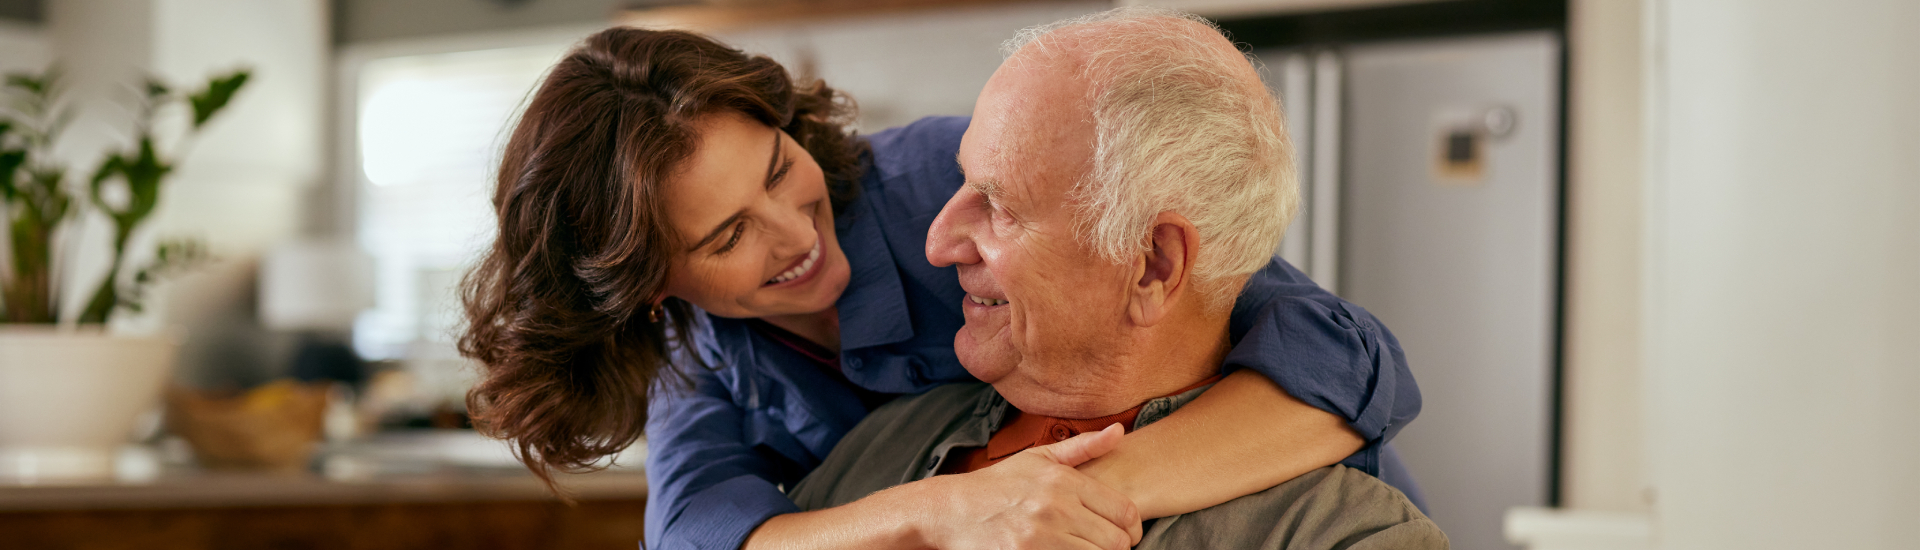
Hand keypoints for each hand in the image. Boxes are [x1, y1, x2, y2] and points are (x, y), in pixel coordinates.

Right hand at [909, 423, 1143, 549]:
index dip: (1132, 528)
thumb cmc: (999, 485)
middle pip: (1116, 542)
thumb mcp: (1038, 458)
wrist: (952, 510)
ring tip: (1083, 548)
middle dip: (1116, 548)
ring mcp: (1041, 537)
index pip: (1125, 512)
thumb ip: (1083, 446)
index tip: (1124, 534)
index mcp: (1065, 481)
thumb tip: (1120, 431)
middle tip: (1103, 545)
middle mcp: (1056, 508)